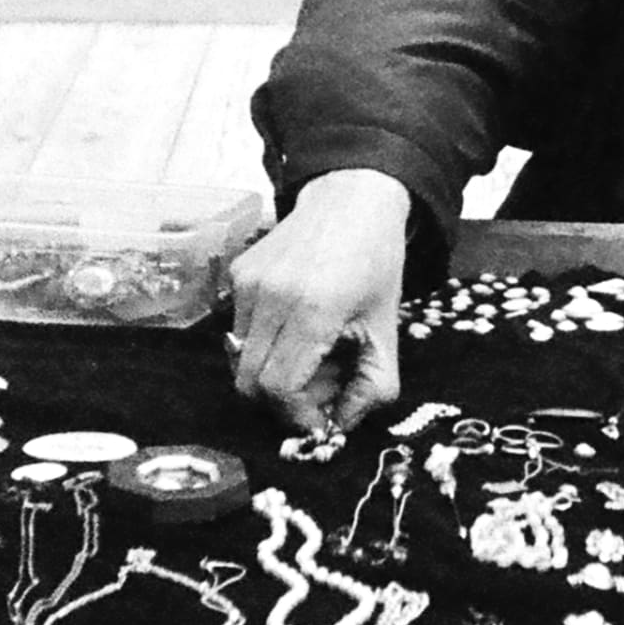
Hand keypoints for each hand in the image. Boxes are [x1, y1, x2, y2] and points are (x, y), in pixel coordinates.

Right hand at [229, 168, 410, 432]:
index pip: (279, 387)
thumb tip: (342, 425)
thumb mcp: (387, 326)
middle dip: (279, 401)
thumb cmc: (376, 261)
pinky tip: (292, 326)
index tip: (318, 418)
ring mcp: (247, 281)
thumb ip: (374, 385)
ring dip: (267, 372)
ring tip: (306, 354)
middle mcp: (271, 294)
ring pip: (238, 360)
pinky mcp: (236, 273)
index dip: (296, 415)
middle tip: (313, 390)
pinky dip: (260, 344)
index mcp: (313, 308)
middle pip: (250, 382)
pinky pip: (236, 331)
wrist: (351, 198)